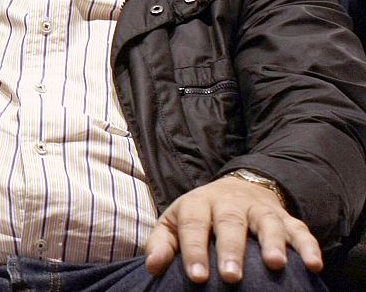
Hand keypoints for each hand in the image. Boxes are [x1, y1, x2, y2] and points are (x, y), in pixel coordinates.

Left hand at [145, 174, 321, 283]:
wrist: (238, 188)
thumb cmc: (201, 215)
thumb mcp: (175, 223)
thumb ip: (163, 243)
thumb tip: (152, 267)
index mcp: (198, 204)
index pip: (193, 225)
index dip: (194, 250)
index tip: (196, 277)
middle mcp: (230, 204)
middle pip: (230, 223)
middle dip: (231, 250)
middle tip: (231, 276)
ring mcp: (260, 210)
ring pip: (267, 223)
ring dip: (272, 243)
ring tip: (276, 265)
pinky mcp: (286, 218)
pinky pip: (299, 229)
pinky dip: (307, 246)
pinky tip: (314, 265)